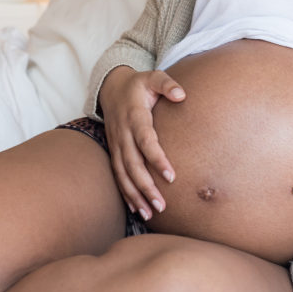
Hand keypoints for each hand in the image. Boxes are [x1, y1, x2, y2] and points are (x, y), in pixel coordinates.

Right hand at [98, 66, 185, 220]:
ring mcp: (116, 144)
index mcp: (134, 116)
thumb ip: (167, 84)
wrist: (111, 88)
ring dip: (135, 195)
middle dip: (146, 187)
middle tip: (162, 206)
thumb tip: (181, 95)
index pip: (145, 141)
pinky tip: (136, 209)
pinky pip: (118, 175)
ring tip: (149, 214)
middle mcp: (123, 134)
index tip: (171, 177)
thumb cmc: (138, 85)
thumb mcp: (153, 77)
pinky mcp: (114, 151)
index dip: (157, 159)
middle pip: (133, 164)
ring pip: (123, 174)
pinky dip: (125, 193)